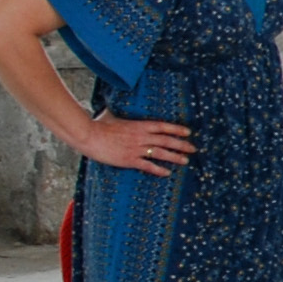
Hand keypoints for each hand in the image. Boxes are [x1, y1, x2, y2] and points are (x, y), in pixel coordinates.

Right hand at [79, 113, 193, 173]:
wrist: (89, 135)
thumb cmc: (99, 125)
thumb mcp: (113, 116)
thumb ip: (120, 115)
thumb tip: (116, 108)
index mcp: (139, 125)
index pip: (163, 126)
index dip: (177, 129)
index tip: (188, 132)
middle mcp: (141, 137)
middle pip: (166, 140)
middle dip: (181, 145)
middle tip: (193, 149)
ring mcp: (136, 149)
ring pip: (161, 153)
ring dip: (175, 157)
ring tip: (185, 161)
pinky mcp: (129, 160)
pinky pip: (148, 166)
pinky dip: (158, 170)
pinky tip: (167, 173)